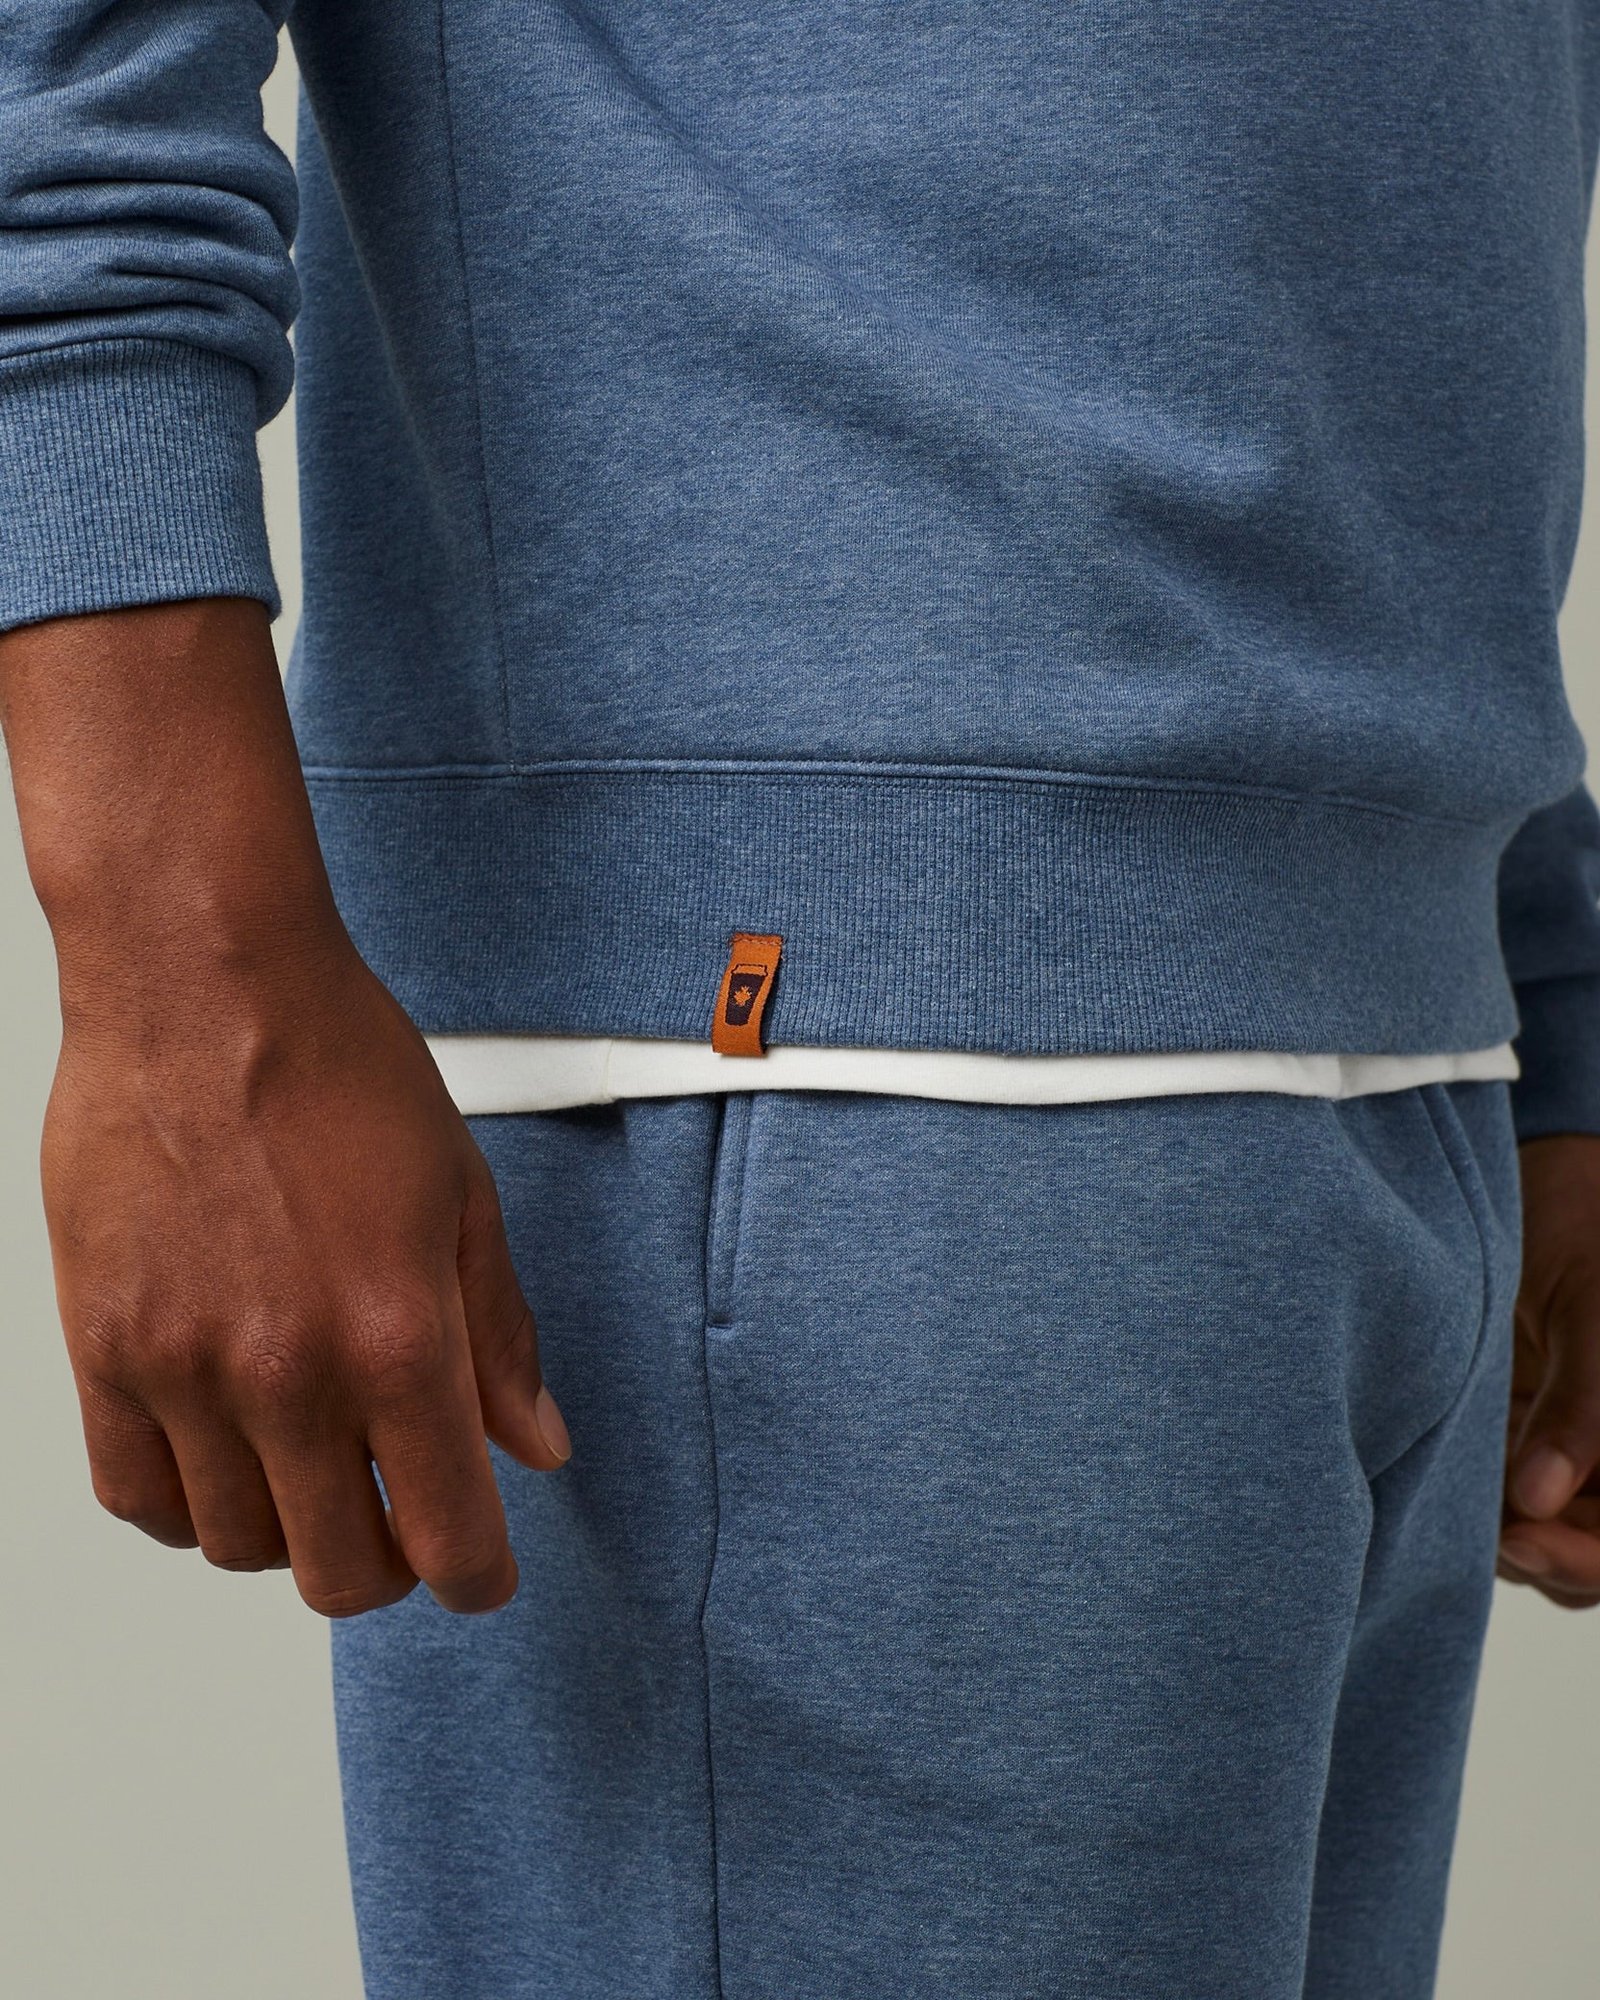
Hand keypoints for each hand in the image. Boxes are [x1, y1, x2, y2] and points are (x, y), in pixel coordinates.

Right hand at [43, 940, 570, 1617]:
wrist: (207, 989)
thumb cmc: (338, 1068)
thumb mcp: (462, 1197)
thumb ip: (500, 1338)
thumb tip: (535, 1442)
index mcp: (399, 1337)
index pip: (447, 1536)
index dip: (477, 1577)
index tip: (481, 1573)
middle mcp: (289, 1374)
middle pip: (341, 1572)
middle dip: (390, 1567)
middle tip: (401, 1517)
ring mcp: (184, 1369)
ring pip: (237, 1545)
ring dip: (289, 1531)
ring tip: (314, 1467)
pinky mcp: (103, 1348)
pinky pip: (135, 1494)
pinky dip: (187, 1504)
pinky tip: (225, 1456)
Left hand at [1498, 1133, 1599, 1605]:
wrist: (1543, 1170)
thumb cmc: (1587, 1218)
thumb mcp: (1589, 1308)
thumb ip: (1581, 1407)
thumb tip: (1534, 1505)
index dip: (1589, 1560)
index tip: (1522, 1540)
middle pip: (1596, 1557)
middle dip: (1545, 1559)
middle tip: (1483, 1532)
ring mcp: (1580, 1451)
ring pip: (1551, 1541)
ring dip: (1509, 1540)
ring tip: (1460, 1501)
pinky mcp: (1529, 1436)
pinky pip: (1511, 1502)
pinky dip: (1483, 1507)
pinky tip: (1449, 1482)